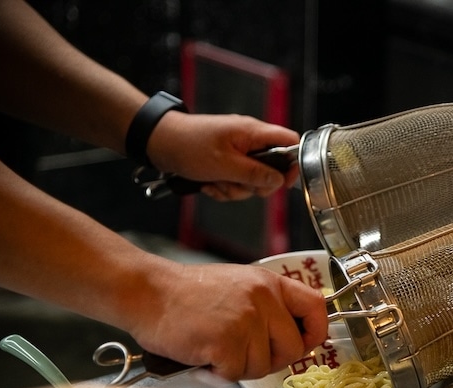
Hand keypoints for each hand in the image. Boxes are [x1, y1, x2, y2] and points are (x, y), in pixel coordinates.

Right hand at [127, 262, 328, 380]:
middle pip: (292, 348)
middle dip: (271, 360)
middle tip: (243, 353)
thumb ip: (268, 306)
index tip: (305, 344)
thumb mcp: (239, 285)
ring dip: (240, 366)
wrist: (148, 292)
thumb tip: (294, 337)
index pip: (316, 307)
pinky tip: (205, 353)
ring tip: (216, 347)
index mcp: (270, 283)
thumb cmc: (189, 294)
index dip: (315, 332)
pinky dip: (219, 371)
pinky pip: (236, 372)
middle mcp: (263, 299)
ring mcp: (246, 320)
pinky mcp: (226, 342)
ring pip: (263, 366)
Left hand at [147, 112, 300, 200]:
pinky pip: (235, 182)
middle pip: (271, 170)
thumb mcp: (225, 164)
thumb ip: (255, 173)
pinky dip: (223, 188)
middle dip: (254, 185)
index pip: (289, 142)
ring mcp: (237, 153)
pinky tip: (209, 184)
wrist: (159, 143)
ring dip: (234, 189)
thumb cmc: (188, 145)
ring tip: (216, 183)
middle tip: (236, 183)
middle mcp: (249, 142)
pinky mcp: (226, 163)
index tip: (284, 181)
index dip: (293, 163)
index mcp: (253, 133)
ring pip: (251, 181)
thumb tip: (278, 181)